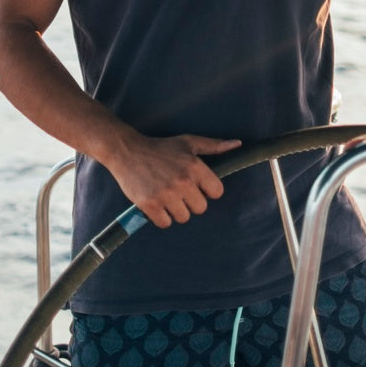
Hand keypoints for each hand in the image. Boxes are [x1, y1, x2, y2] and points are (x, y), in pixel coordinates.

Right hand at [102, 133, 241, 227]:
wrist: (127, 151)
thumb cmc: (161, 148)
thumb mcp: (188, 142)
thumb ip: (214, 146)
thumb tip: (238, 144)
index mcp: (195, 166)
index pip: (216, 192)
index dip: (207, 190)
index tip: (196, 186)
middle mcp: (182, 181)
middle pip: (201, 208)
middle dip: (191, 202)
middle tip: (178, 190)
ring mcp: (165, 194)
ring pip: (183, 218)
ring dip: (176, 210)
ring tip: (167, 195)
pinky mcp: (149, 204)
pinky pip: (165, 223)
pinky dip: (162, 217)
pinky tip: (157, 203)